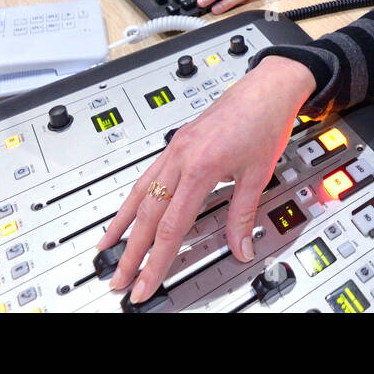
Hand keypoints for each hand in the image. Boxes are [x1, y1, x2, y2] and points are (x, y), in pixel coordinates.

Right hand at [95, 56, 316, 303]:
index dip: (155, 262)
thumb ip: (243, 215)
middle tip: (119, 280)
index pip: (169, 228)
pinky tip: (126, 211)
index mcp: (199, 168)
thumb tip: (242, 248)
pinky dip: (132, 198)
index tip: (144, 285)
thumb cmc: (264, 122)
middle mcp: (180, 158)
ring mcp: (175, 149)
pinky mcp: (177, 143)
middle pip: (146, 215)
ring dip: (122, 225)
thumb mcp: (258, 174)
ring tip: (106, 250)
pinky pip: (147, 176)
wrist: (267, 88)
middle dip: (131, 253)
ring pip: (139, 193)